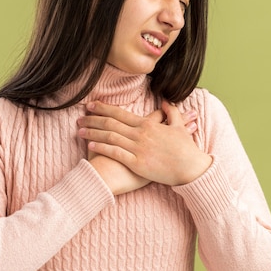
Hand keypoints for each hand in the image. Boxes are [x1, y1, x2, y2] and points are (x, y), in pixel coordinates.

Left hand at [77, 101, 211, 187]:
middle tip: (80, 116)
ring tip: (79, 130)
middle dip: (93, 119)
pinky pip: (115, 154)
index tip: (91, 105)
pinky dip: (101, 148)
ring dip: (93, 133)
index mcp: (148, 125)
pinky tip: (90, 146)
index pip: (121, 113)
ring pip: (110, 137)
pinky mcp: (137, 164)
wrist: (191, 169)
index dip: (104, 108)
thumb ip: (171, 112)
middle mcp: (140, 134)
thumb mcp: (179, 127)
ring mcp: (138, 149)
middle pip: (111, 123)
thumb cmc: (186, 149)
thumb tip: (165, 102)